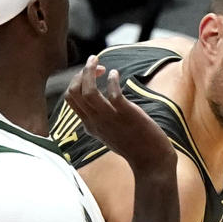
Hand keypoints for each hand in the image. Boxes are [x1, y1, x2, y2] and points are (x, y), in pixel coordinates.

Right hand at [64, 57, 174, 172]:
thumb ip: (100, 120)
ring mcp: (109, 118)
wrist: (151, 162)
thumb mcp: (108, 134)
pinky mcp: (125, 114)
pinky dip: (112, 79)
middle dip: (81, 72)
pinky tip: (116, 74)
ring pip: (87, 91)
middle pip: (74, 92)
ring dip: (89, 70)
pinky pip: (112, 92)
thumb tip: (99, 104)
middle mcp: (95, 121)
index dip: (77, 80)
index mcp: (90, 125)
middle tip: (95, 63)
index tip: (92, 75)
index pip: (71, 98)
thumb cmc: (133, 146)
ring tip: (98, 59)